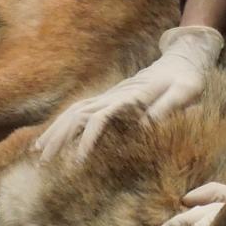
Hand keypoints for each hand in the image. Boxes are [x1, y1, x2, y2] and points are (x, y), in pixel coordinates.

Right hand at [35, 26, 223, 163]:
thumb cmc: (187, 81)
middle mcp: (112, 95)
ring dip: (54, 132)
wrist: (181, 61)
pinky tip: (51, 139)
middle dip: (59, 139)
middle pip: (76, 115)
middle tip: (44, 163)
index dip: (87, 139)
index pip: (100, 118)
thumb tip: (144, 126)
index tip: (77, 161)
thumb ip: (167, 107)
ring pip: (72, 112)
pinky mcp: (107, 100)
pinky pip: (78, 112)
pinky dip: (62, 125)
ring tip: (38, 154)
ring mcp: (108, 96)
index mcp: (128, 97)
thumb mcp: (185, 92)